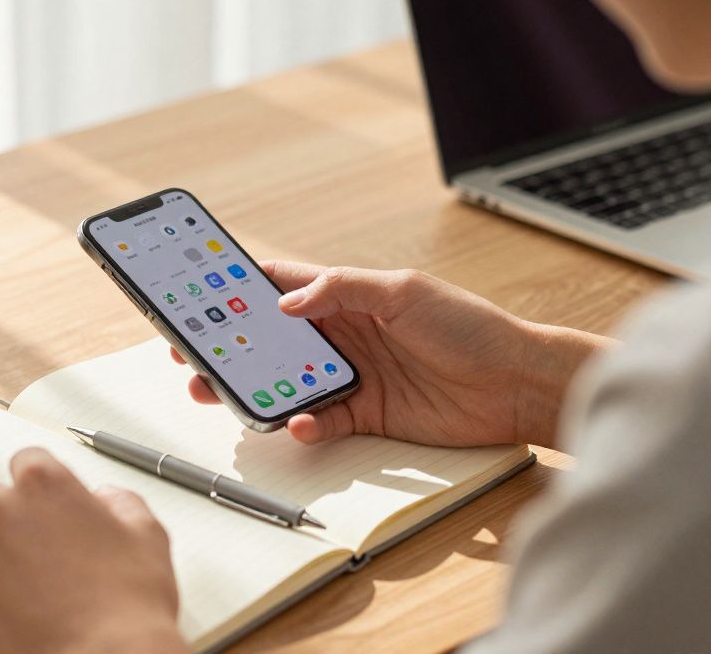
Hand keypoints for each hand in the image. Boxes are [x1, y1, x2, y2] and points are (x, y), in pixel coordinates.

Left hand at [0, 448, 186, 653]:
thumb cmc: (128, 604)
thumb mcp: (147, 535)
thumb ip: (121, 503)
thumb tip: (106, 500)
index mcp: (42, 482)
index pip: (28, 463)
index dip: (44, 490)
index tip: (51, 511)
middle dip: (14, 525)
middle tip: (44, 558)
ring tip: (30, 592)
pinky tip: (13, 615)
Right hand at [174, 263, 610, 447]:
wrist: (516, 384)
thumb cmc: (470, 327)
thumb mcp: (404, 292)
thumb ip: (342, 289)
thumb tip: (288, 301)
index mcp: (347, 295)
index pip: (281, 286)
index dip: (239, 289)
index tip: (198, 295)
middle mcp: (343, 334)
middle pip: (271, 339)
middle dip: (231, 347)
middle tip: (194, 358)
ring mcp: (352, 375)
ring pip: (287, 382)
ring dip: (255, 389)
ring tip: (227, 395)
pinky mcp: (365, 414)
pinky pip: (320, 421)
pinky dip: (304, 424)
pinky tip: (300, 423)